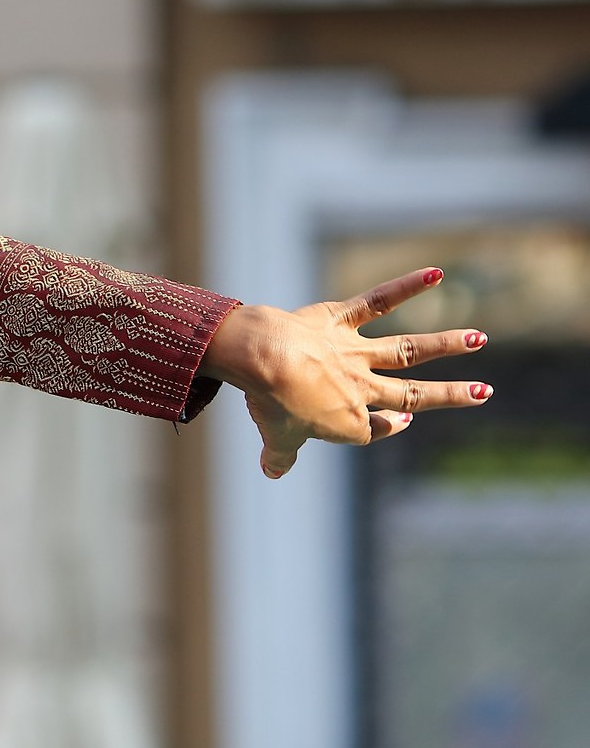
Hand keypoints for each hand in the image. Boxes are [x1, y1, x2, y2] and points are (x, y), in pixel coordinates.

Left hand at [200, 267, 491, 478]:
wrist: (262, 359)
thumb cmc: (269, 401)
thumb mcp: (276, 437)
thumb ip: (279, 456)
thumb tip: (272, 473)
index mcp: (348, 422)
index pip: (376, 427)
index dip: (390, 425)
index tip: (403, 419)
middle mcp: (360, 388)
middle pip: (412, 395)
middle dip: (451, 394)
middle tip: (485, 392)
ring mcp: (353, 353)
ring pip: (409, 350)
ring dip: (447, 344)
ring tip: (479, 338)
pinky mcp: (339, 319)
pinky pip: (378, 301)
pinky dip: (407, 286)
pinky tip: (435, 274)